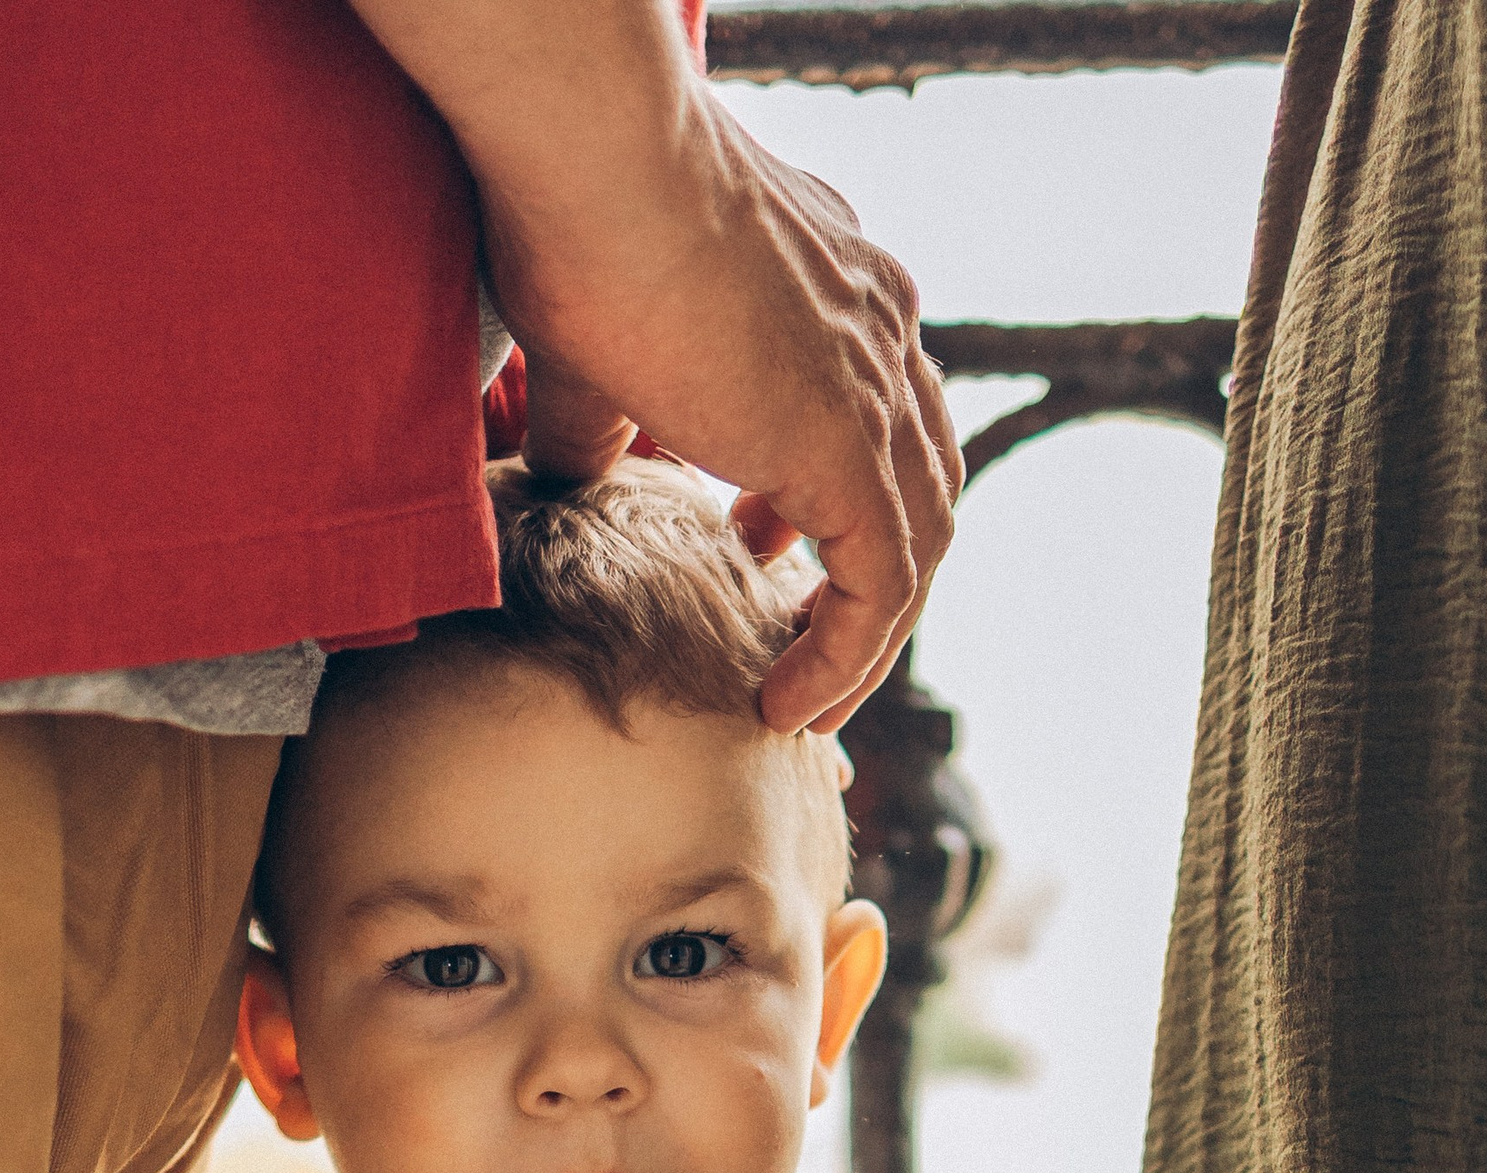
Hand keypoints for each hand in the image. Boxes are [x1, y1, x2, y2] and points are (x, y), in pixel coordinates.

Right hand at [504, 139, 957, 734]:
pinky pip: (886, 584)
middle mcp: (882, 327)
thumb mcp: (591, 352)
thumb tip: (567, 484)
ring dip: (866, 637)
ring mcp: (879, 382)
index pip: (875, 416)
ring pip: (918, 543)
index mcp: (835, 292)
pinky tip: (789, 700)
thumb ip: (598, 425)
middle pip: (919, 484)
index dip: (830, 502)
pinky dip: (849, 653)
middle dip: (867, 580)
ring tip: (803, 699)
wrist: (599, 159)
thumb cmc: (577, 224)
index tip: (761, 557)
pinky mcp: (853, 446)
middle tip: (798, 640)